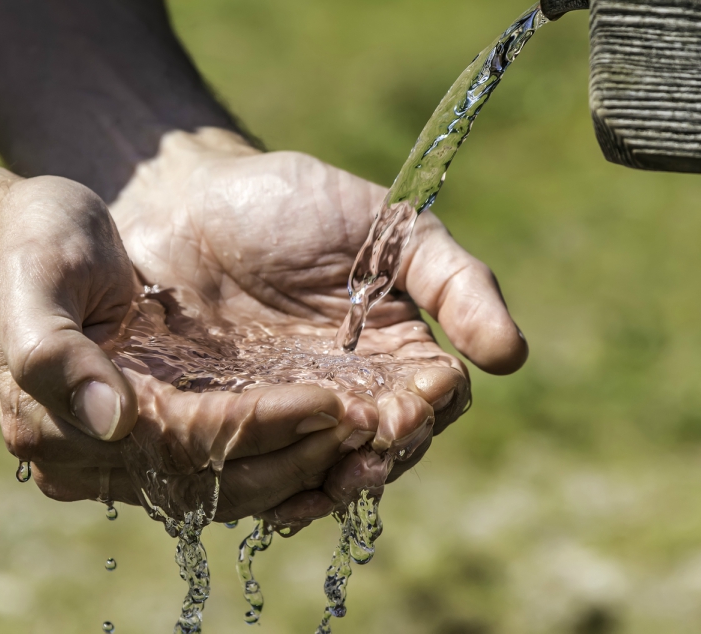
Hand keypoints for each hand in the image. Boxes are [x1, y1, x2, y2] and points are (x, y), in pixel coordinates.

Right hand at [0, 154, 365, 523]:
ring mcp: (140, 446)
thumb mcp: (35, 273)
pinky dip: (293, 451)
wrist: (34, 234)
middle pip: (220, 481)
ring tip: (376, 430)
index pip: (184, 443)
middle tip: (373, 422)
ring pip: (238, 483)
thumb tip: (115, 422)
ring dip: (310, 463)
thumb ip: (55, 351)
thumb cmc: (33, 241)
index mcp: (61, 423)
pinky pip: (239, 462)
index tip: (328, 401)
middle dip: (300, 453)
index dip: (257, 426)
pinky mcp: (172, 427)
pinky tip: (345, 430)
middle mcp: (104, 452)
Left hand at [110, 127, 527, 525]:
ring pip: (327, 471)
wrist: (187, 199)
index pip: (434, 398)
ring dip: (333, 485)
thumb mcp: (390, 228)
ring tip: (326, 482)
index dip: (429, 409)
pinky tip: (276, 501)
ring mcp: (290, 411)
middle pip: (385, 447)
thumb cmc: (294, 204)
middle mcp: (350, 389)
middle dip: (383, 455)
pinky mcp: (231, 425)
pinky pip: (259, 474)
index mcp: (396, 347)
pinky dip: (273, 492)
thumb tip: (513, 357)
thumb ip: (455, 283)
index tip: (413, 404)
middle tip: (368, 448)